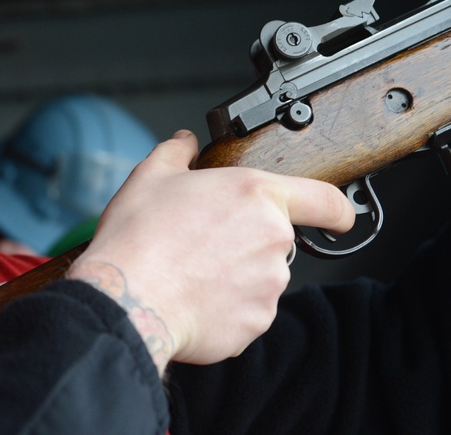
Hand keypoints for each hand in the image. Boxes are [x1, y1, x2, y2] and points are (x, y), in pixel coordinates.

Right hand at [67, 129, 353, 372]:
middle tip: (203, 241)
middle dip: (246, 241)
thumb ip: (177, 152)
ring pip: (260, 277)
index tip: (336, 217)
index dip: (337, 209)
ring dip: (235, 275)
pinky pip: (246, 311)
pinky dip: (225, 306)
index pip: (326, 200)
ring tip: (189, 271)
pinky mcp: (254, 322)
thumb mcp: (150, 176)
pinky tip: (191, 297)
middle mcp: (272, 239)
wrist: (127, 298)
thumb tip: (185, 142)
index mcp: (254, 195)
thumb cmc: (139, 236)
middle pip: (276, 240)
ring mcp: (268, 285)